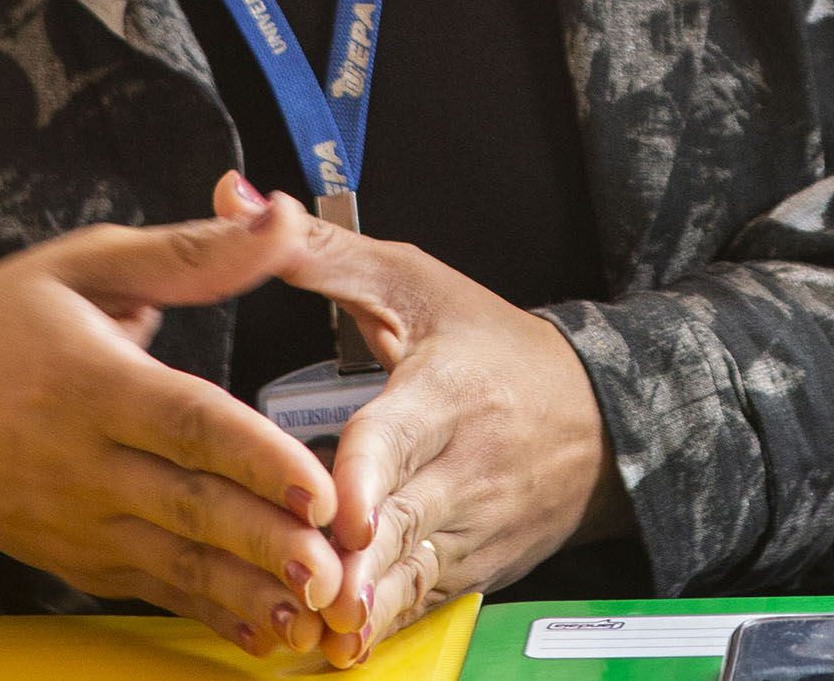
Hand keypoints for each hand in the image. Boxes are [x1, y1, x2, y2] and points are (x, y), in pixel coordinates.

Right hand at [0, 184, 343, 654]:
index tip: (318, 488)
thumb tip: (281, 215)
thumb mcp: (88, 262)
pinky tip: (263, 629)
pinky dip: (209, 612)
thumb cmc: (4, 321)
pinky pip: (151, 590)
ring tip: (312, 616)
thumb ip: (194, 250)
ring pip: (174, 564)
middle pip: (188, 507)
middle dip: (264, 543)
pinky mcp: (76, 559)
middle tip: (333, 568)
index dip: (257, 459)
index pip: (187, 425)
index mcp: (92, 383)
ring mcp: (77, 521)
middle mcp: (82, 463)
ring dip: (247, 592)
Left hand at [221, 182, 625, 666]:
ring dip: (368, 605)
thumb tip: (235, 199)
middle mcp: (468, 463)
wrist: (598, 415)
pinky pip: (424, 599)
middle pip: (402, 520)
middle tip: (314, 593)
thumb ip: (316, 251)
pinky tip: (344, 646)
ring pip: (414, 573)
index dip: (366, 477)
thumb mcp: (409, 282)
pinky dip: (386, 623)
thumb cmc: (488, 343)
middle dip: (357, 561)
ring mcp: (476, 522)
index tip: (341, 512)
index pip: (399, 435)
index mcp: (448, 389)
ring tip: (322, 636)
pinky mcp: (477, 565)